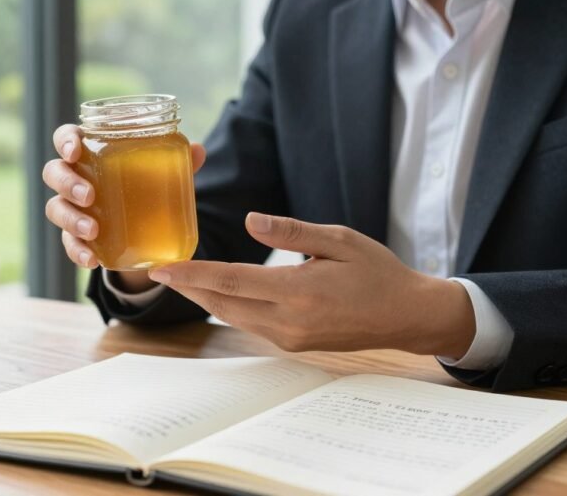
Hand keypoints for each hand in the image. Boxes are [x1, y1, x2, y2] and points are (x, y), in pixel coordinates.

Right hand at [42, 124, 206, 291]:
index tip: (75, 151)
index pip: (66, 138)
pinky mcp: (76, 236)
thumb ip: (177, 162)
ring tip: (92, 230)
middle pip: (54, 173)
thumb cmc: (144, 186)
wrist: (141, 228)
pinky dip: (77, 252)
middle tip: (89, 195)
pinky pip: (68, 243)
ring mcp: (71, 208)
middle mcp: (74, 178)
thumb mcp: (162, 174)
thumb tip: (199, 150)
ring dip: (71, 219)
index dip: (65, 141)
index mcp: (91, 153)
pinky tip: (91, 260)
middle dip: (67, 183)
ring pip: (55, 208)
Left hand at [146, 213, 475, 357]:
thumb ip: (293, 231)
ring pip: (234, 317)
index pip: (231, 282)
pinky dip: (229, 308)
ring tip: (181, 278)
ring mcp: (291, 338)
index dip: (192, 274)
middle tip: (159, 270)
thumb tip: (251, 221)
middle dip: (189, 287)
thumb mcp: (340, 240)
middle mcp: (290, 321)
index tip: (161, 268)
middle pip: (223, 304)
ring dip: (206, 298)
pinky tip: (219, 293)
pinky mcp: (294, 345)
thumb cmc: (377, 272)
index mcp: (299, 292)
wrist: (406, 316)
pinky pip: (251, 325)